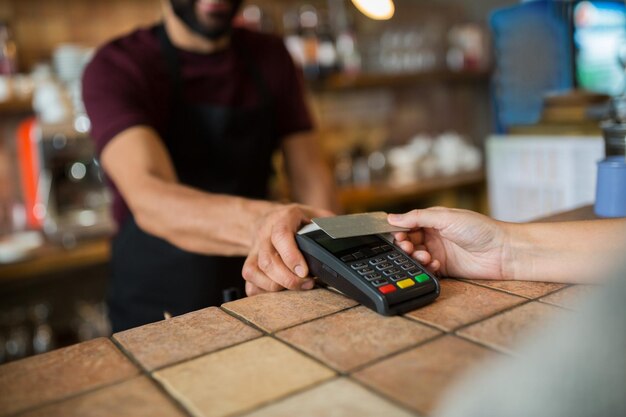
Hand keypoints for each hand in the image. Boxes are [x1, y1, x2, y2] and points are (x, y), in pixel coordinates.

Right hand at [242, 204, 333, 295]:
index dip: (291, 255)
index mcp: (282, 218)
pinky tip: (279, 291)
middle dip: (288, 279)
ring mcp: (254, 249)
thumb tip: (347, 233)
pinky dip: (262, 291)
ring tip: (296, 288)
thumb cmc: (296, 220)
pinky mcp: (249, 263)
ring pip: (254, 271)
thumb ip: (329, 224)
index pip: (281, 235)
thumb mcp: (314, 214)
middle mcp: (264, 233)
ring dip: (276, 286)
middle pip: (268, 260)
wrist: (269, 218)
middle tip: (307, 284)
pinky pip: (249, 280)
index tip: (304, 272)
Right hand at [388, 207, 509, 279]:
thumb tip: (392, 217)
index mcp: (433, 220)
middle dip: (404, 246)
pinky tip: (435, 264)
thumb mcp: (446, 217)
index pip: (408, 224)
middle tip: (407, 248)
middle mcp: (434, 235)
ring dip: (415, 257)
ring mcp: (439, 252)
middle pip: (409, 242)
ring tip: (424, 256)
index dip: (399, 230)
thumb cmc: (480, 229)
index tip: (397, 235)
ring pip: (415, 257)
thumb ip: (418, 217)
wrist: (503, 251)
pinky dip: (426, 268)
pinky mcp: (444, 268)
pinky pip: (426, 269)